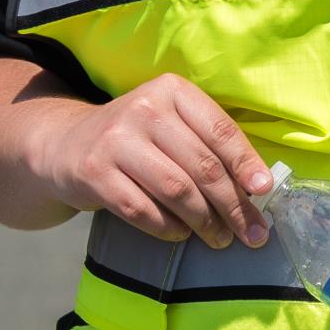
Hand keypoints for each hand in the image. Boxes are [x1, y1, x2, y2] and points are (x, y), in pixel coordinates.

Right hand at [30, 71, 272, 249]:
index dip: (246, 163)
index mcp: (172, 91)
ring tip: (219, 238)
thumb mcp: (170, 124)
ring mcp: (116, 140)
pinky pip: (141, 209)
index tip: (265, 191)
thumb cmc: (136, 139)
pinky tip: (180, 233)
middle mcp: (145, 109)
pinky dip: (167, 227)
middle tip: (251, 233)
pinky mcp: (93, 172)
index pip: (220, 130)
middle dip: (233, 204)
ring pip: (176, 190)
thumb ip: (207, 145)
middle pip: (202, 165)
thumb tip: (257, 187)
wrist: (64, 144)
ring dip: (204, 221)